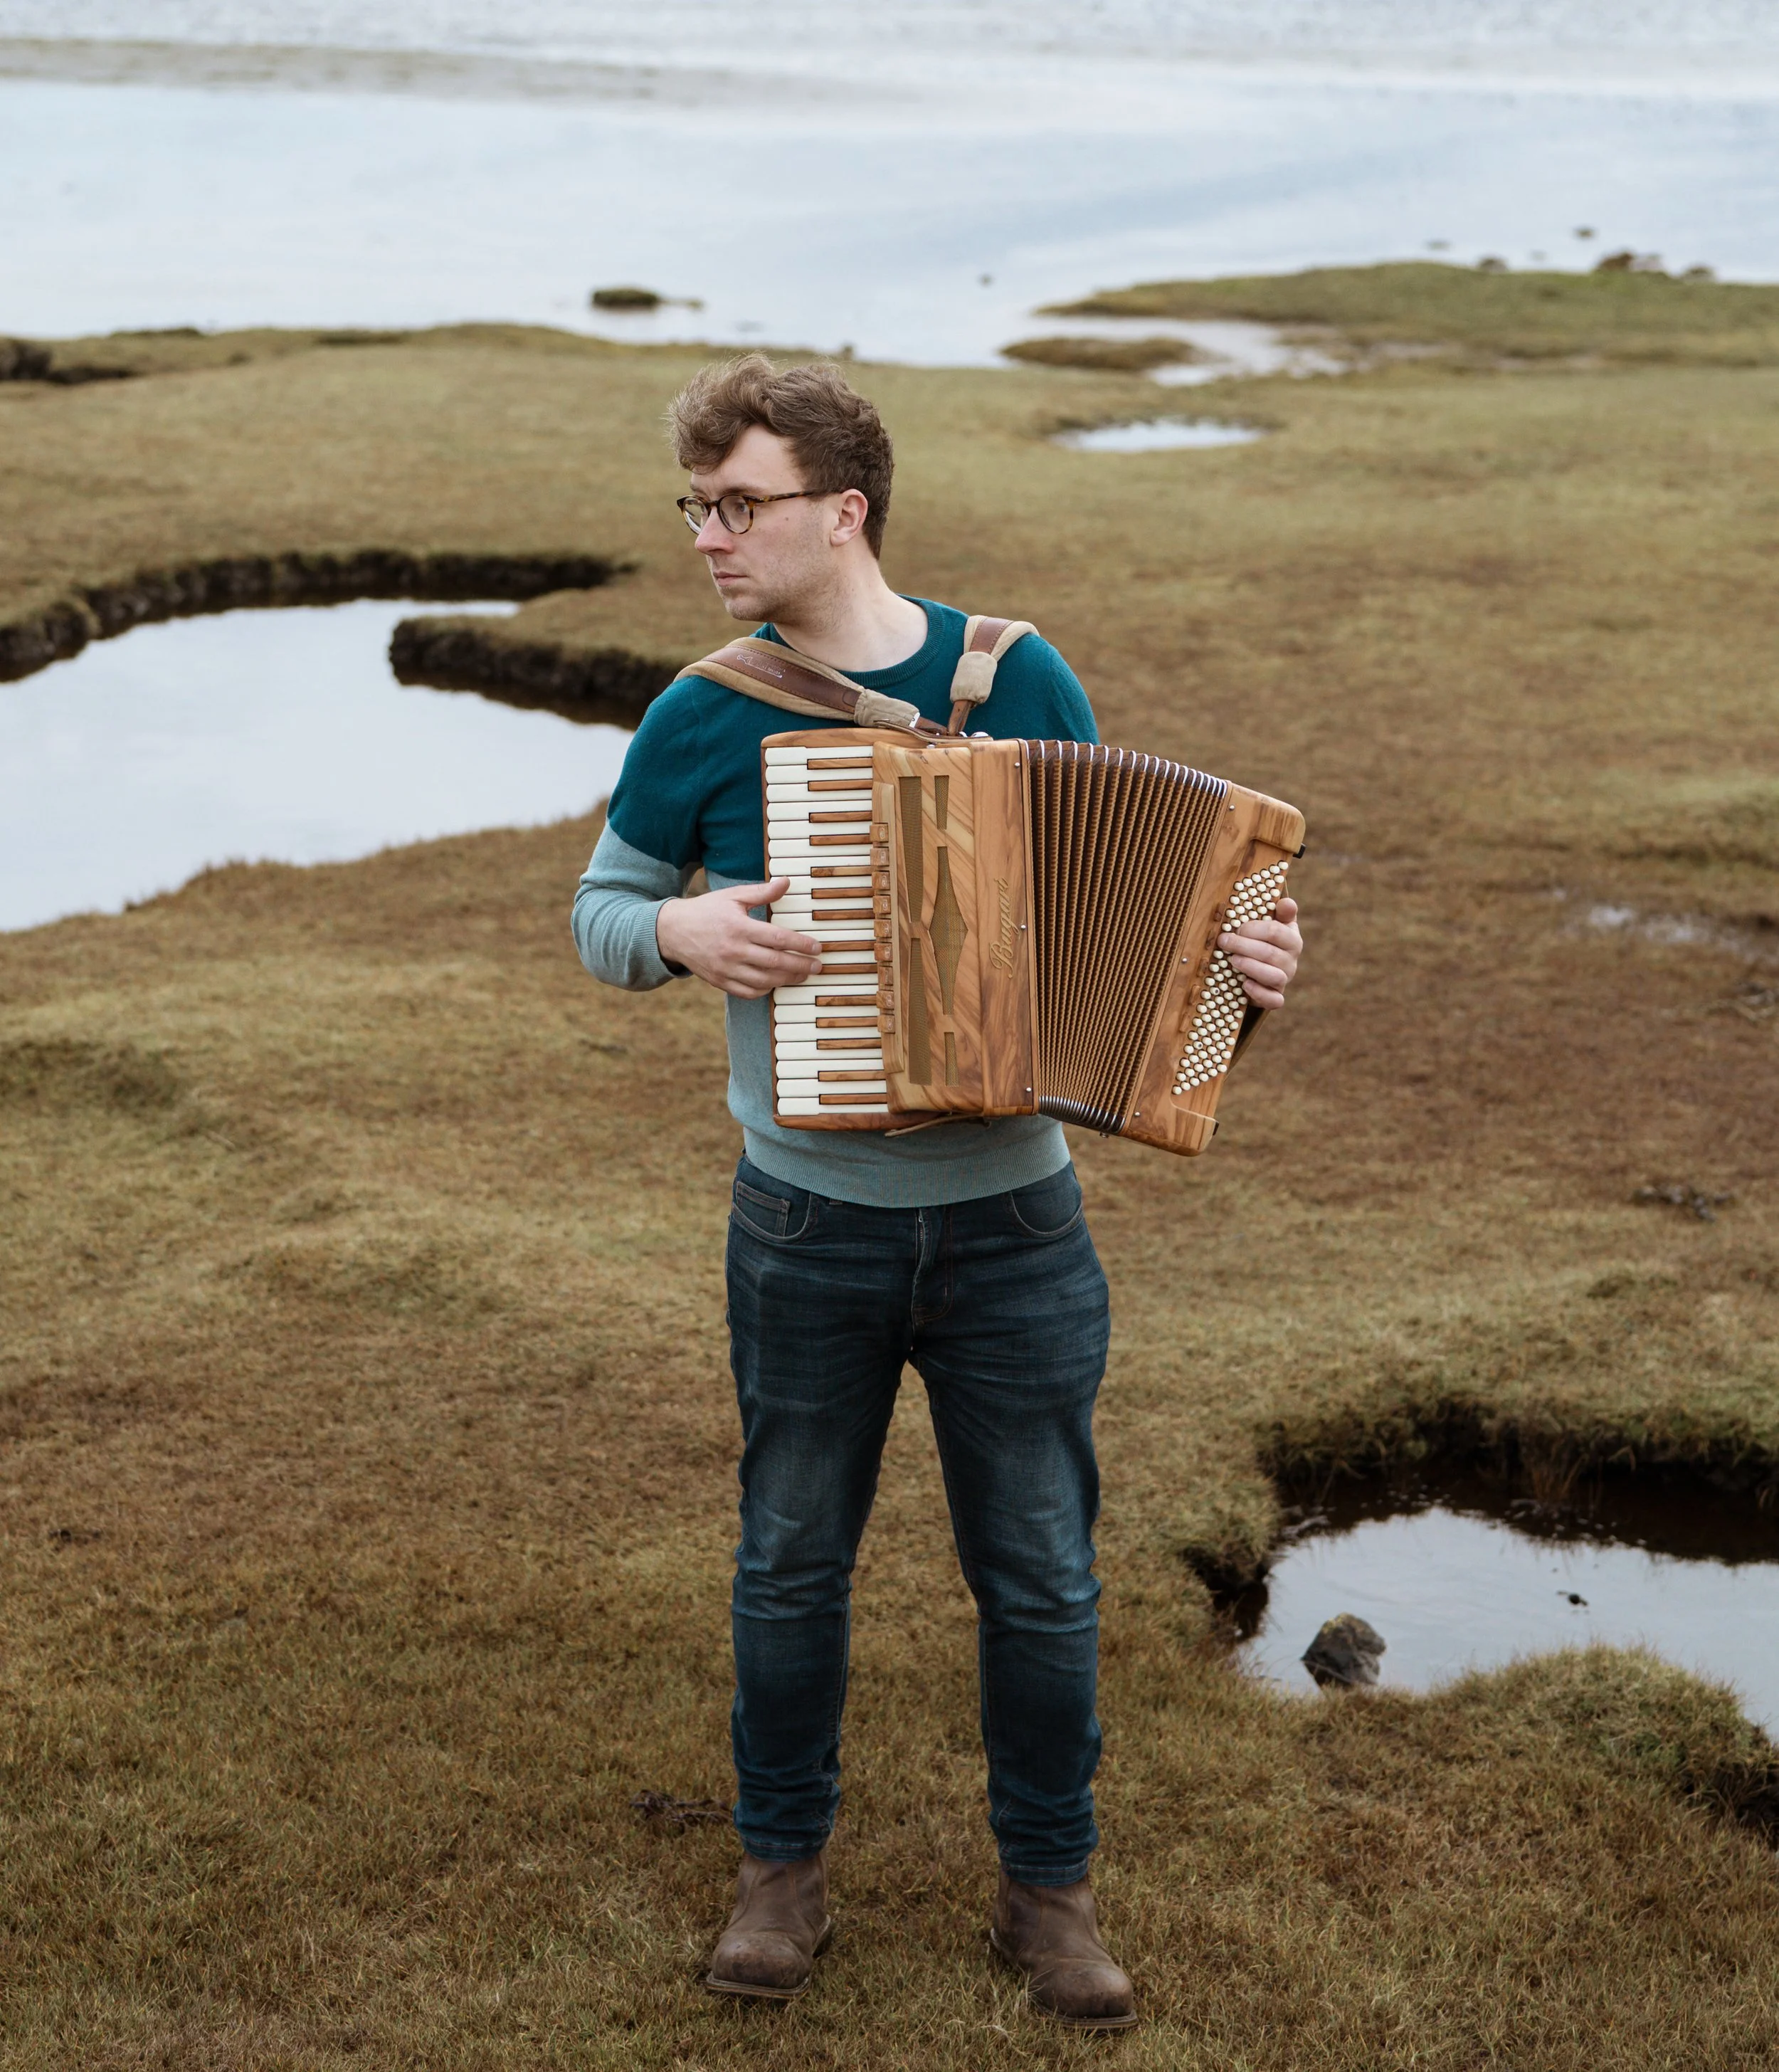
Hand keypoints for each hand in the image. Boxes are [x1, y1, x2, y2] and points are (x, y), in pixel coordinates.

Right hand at [655, 878, 821, 998]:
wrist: (672, 932)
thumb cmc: (706, 911)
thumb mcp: (733, 896)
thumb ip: (761, 892)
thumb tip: (786, 882)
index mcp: (739, 927)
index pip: (778, 938)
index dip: (801, 944)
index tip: (817, 947)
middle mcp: (734, 950)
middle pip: (775, 963)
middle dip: (801, 966)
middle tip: (817, 966)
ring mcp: (726, 969)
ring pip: (765, 980)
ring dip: (787, 980)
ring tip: (802, 975)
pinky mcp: (720, 981)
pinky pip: (748, 992)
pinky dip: (765, 990)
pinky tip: (776, 983)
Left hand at [1220, 895, 1300, 1011]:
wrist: (1266, 971)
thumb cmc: (1267, 942)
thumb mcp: (1275, 924)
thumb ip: (1281, 912)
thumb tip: (1285, 902)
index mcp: (1292, 940)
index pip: (1276, 932)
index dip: (1253, 929)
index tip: (1236, 927)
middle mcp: (1291, 961)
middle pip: (1270, 953)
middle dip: (1243, 946)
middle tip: (1224, 942)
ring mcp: (1285, 980)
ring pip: (1274, 976)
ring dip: (1250, 967)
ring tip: (1233, 960)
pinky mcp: (1276, 997)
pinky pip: (1274, 1000)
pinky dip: (1259, 993)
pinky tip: (1245, 984)